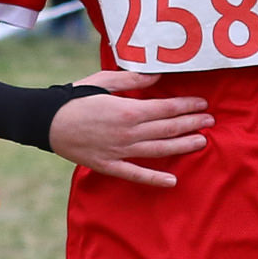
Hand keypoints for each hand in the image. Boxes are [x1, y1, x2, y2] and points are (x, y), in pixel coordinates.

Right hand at [49, 70, 211, 187]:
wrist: (47, 121)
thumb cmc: (75, 97)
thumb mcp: (104, 80)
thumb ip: (133, 79)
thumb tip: (158, 77)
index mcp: (128, 110)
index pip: (167, 108)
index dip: (188, 106)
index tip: (203, 104)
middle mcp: (128, 133)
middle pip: (168, 128)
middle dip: (192, 123)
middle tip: (211, 120)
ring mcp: (120, 151)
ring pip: (159, 150)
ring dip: (182, 146)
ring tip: (202, 141)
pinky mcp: (109, 165)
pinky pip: (135, 174)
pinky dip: (154, 179)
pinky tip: (172, 181)